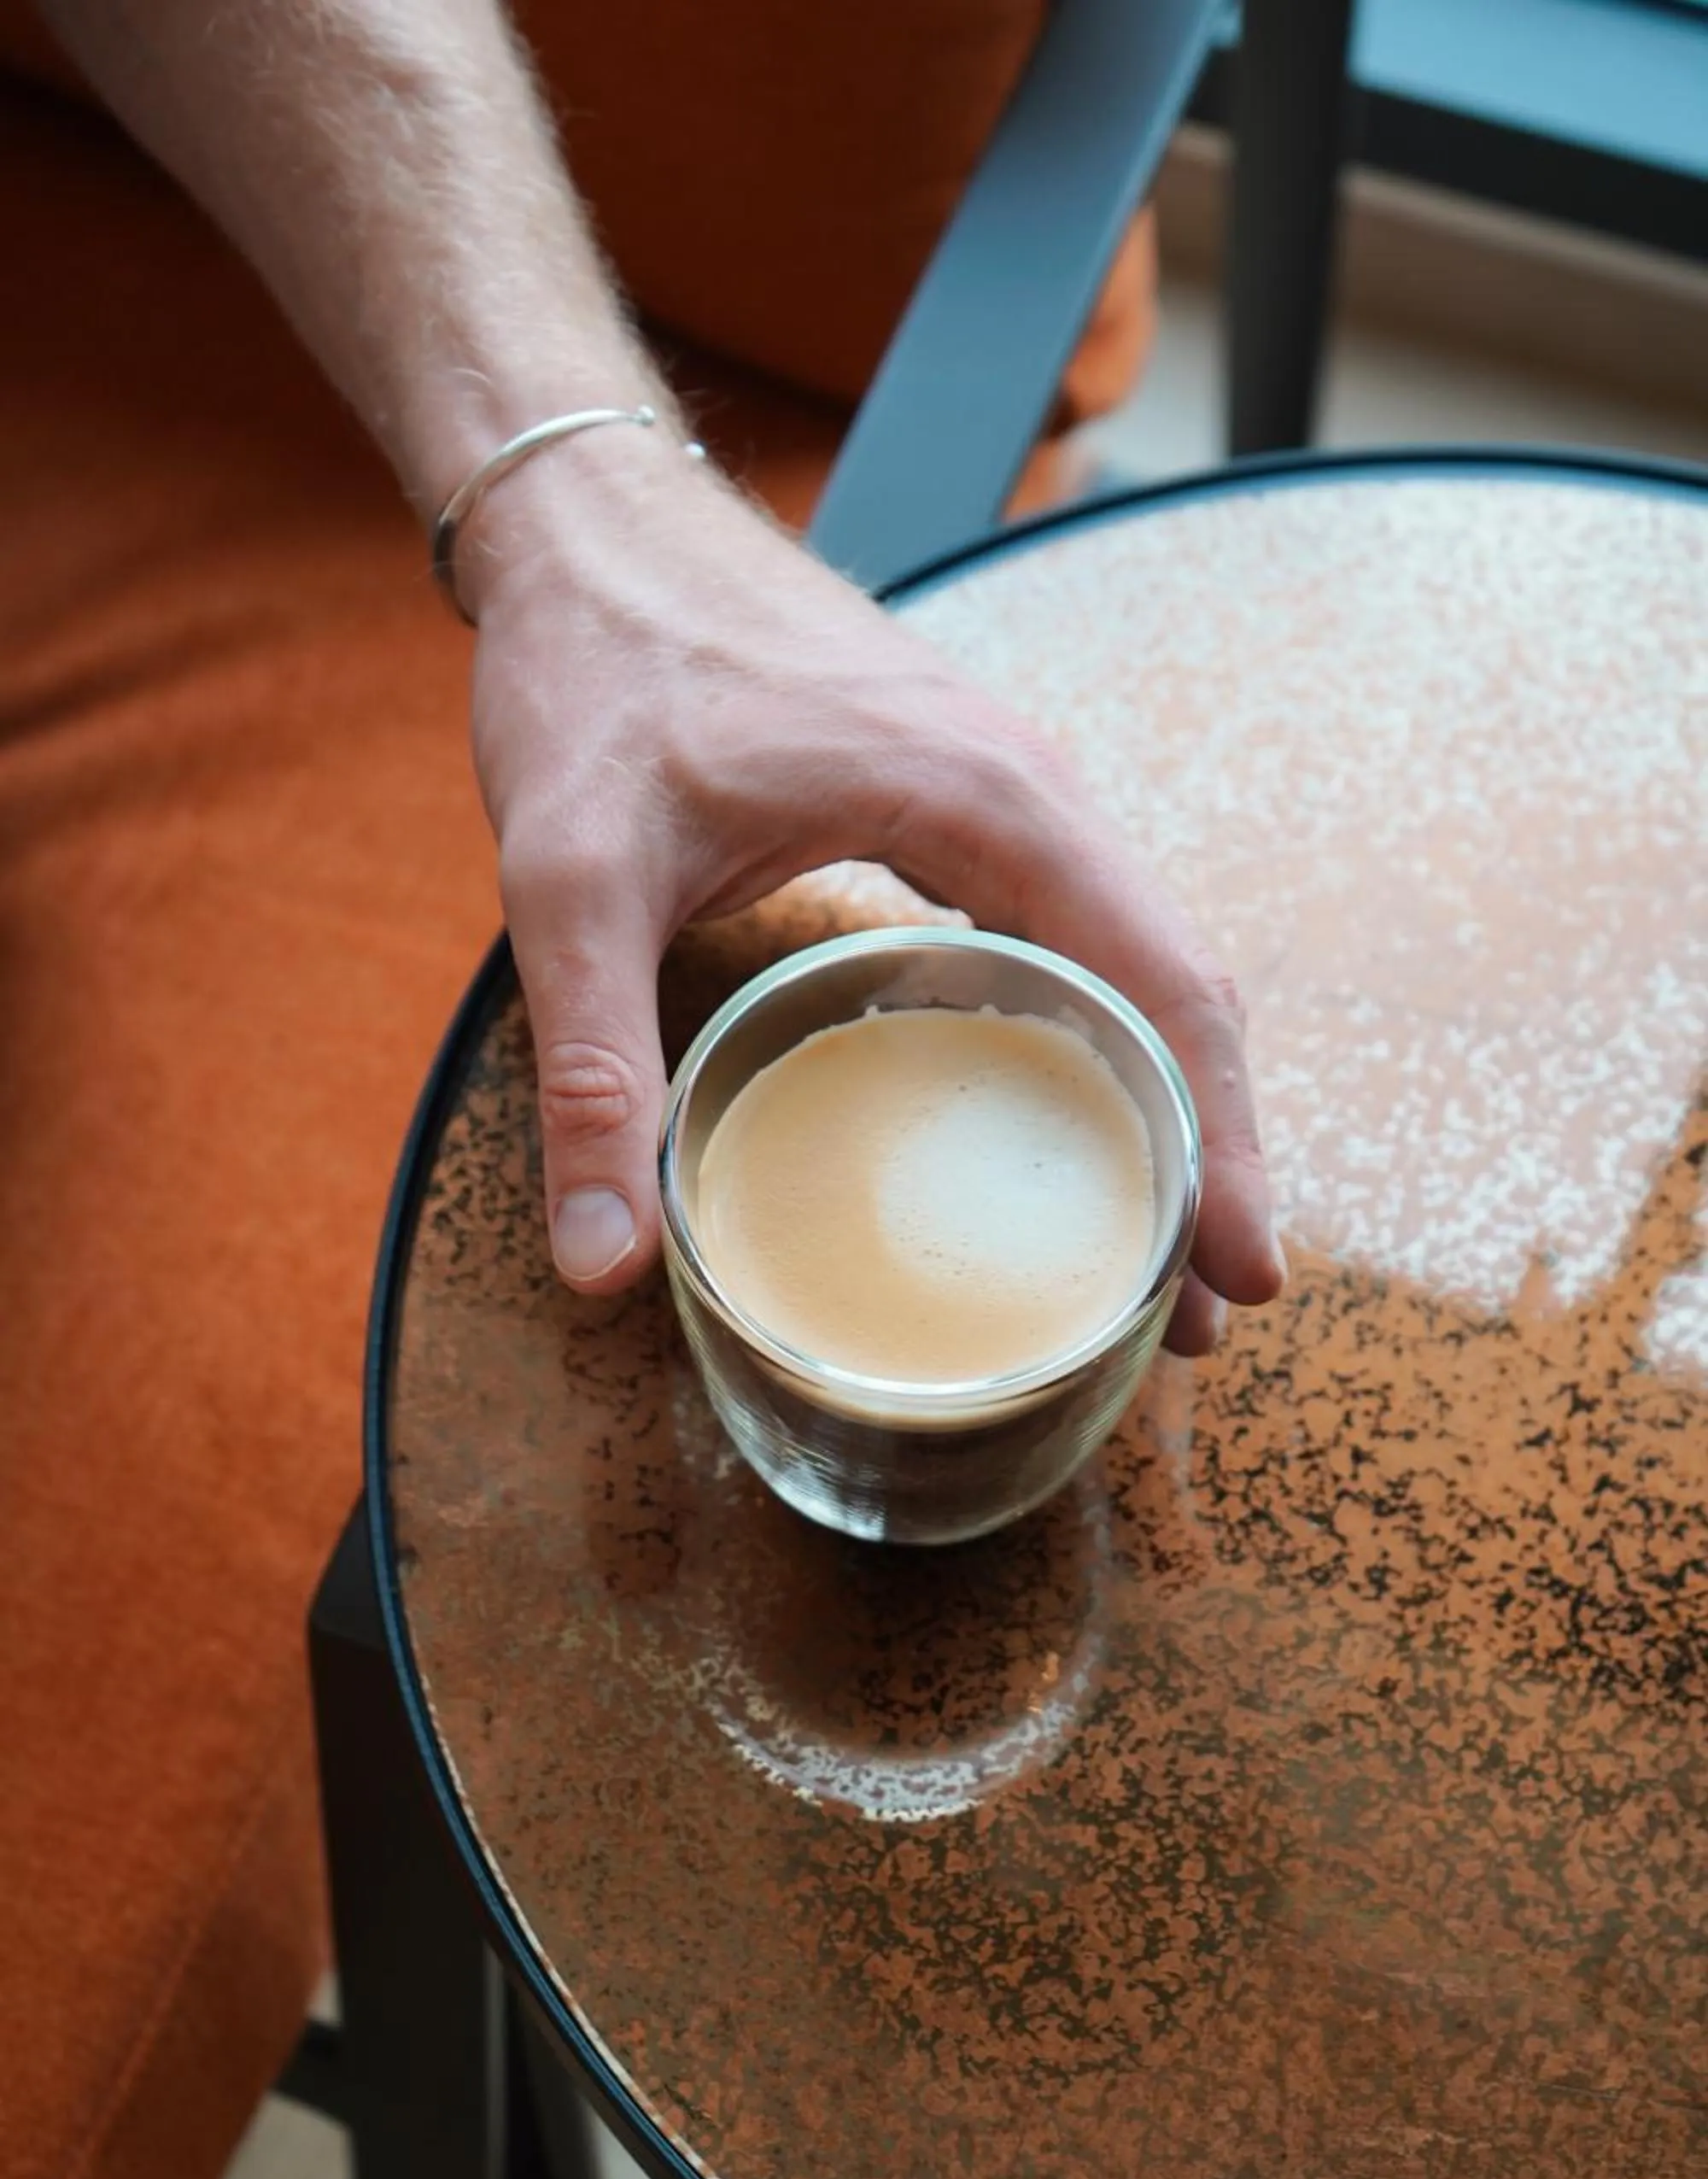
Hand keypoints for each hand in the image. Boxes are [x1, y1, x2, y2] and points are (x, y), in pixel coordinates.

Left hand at [467, 450, 1282, 1355]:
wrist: (584, 522)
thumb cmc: (593, 669)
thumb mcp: (571, 877)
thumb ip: (595, 1069)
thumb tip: (610, 1263)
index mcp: (985, 798)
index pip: (1161, 984)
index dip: (1217, 1141)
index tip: (1244, 1269)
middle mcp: (1030, 789)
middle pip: (1177, 987)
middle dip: (1208, 1151)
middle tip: (1204, 1311)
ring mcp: (1007, 790)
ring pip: (1135, 963)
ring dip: (1161, 1101)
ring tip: (1157, 1251)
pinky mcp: (964, 803)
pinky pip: (1074, 935)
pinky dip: (1099, 1041)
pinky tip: (1068, 1126)